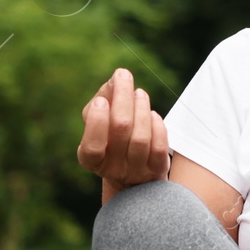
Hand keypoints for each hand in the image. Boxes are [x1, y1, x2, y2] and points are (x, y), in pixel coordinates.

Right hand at [77, 68, 170, 192]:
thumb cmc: (113, 140)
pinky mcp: (157, 170)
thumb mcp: (101, 123)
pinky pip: (159, 148)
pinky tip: (152, 114)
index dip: (97, 123)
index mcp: (90, 159)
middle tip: (123, 75)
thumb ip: (104, 100)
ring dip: (141, 109)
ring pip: (141, 138)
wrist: (134, 174)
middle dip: (123, 98)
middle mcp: (112, 169)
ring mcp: (136, 172)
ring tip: (139, 93)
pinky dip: (157, 127)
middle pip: (120, 130)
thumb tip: (115, 80)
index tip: (101, 100)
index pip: (92, 146)